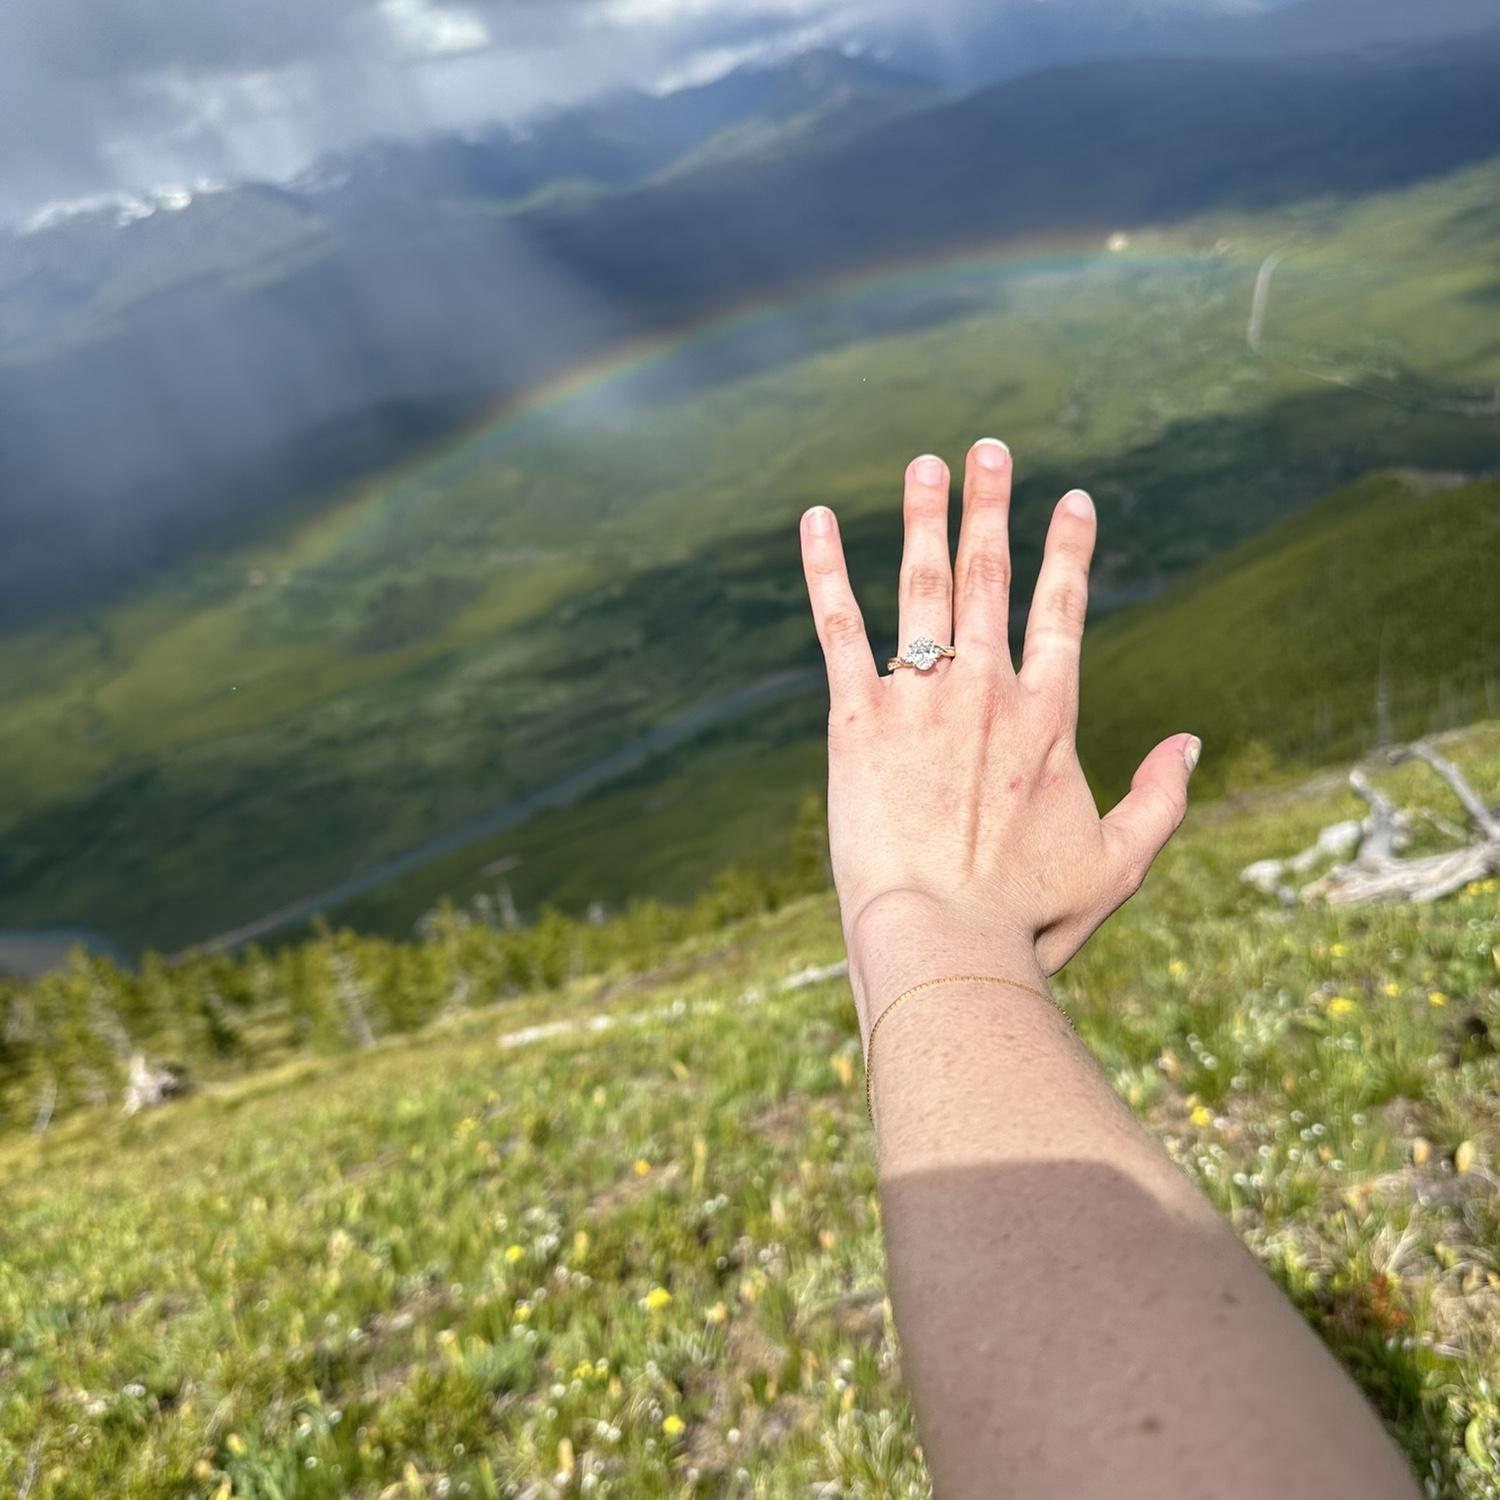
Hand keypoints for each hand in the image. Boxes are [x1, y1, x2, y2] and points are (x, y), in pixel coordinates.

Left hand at [799, 439, 1198, 1031]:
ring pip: (922, 586)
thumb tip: (1192, 740)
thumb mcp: (1117, 864)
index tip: (1073, 500)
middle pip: (991, 577)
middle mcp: (986, 692)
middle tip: (990, 448)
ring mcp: (919, 700)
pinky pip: (838, 629)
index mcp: (1047, 719)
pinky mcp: (855, 721)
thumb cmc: (1028, 916)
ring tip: (926, 464)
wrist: (943, 943)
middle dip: (992, 507)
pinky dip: (828, 571)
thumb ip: (1162, 798)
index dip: (1069, 551)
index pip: (1062, 611)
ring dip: (925, 518)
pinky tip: (820, 520)